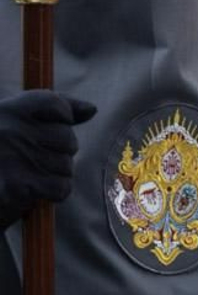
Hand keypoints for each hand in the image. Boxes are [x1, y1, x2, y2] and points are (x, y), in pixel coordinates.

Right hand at [0, 91, 95, 227]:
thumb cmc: (2, 157)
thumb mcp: (18, 125)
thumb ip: (54, 111)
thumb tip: (91, 109)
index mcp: (7, 110)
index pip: (54, 102)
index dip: (65, 116)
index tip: (59, 125)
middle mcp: (9, 130)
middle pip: (67, 138)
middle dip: (60, 152)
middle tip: (35, 160)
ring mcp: (13, 158)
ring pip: (66, 164)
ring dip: (55, 174)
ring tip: (32, 176)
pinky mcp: (18, 187)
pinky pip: (61, 187)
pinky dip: (55, 192)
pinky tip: (37, 191)